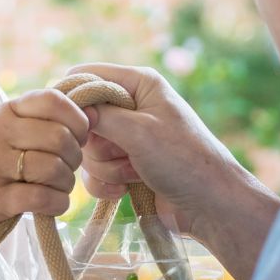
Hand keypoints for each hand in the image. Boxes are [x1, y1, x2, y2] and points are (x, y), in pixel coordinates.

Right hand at [0, 90, 88, 279]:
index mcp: (4, 112)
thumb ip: (39, 123)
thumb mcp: (4, 135)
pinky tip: (51, 205)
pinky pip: (42, 197)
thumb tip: (91, 114)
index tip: (77, 139)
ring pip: (54, 168)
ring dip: (65, 185)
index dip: (77, 121)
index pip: (54, 100)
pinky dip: (56, 204)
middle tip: (66, 171)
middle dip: (74, 159)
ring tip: (56, 189)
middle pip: (60, 137)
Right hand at [69, 62, 279, 279]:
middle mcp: (132, 106)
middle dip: (97, 144)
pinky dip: (106, 183)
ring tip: (134, 173)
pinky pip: (96, 171)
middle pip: (84, 118)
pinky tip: (126, 189)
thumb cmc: (183, 160)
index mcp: (139, 83)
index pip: (87, 74)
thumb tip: (69, 109)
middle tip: (123, 154)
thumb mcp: (139, 131)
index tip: (76, 125)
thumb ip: (100, 115)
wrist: (210, 205)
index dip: (74, 98)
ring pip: (89, 149)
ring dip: (105, 167)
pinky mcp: (126, 165)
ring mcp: (129, 137)